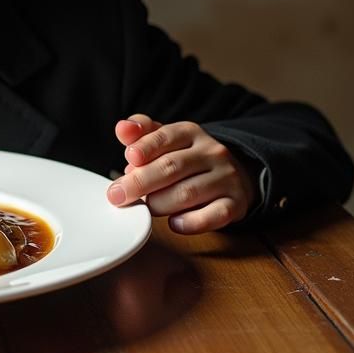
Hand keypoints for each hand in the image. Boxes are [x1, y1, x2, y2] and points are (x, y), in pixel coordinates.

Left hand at [106, 114, 256, 233]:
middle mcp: (212, 152)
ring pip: (187, 192)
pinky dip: (190, 222)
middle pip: (171, 166)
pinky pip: (213, 216)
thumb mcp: (164, 140)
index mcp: (190, 133)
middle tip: (118, 196)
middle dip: (140, 182)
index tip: (127, 159)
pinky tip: (173, 223)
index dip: (144, 148)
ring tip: (145, 207)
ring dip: (159, 203)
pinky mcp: (235, 204)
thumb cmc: (186, 158)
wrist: (232, 174)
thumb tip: (122, 129)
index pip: (164, 136)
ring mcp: (226, 178)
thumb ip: (140, 134)